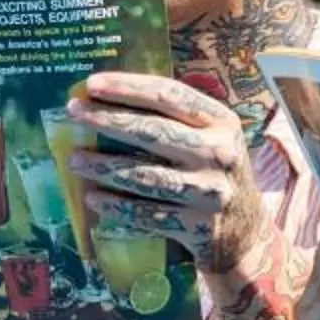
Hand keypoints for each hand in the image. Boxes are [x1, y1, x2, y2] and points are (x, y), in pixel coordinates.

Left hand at [68, 71, 263, 277]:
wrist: (246, 234)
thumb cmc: (216, 175)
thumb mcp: (213, 138)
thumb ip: (179, 119)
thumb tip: (112, 98)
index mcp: (222, 122)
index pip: (170, 95)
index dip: (128, 88)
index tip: (92, 84)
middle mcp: (219, 153)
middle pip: (153, 131)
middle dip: (107, 120)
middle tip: (73, 112)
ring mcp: (209, 192)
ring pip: (146, 175)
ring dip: (104, 167)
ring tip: (74, 159)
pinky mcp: (197, 227)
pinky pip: (148, 214)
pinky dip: (117, 206)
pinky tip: (93, 198)